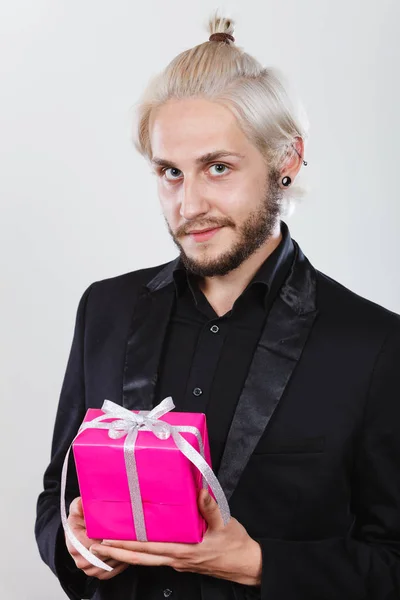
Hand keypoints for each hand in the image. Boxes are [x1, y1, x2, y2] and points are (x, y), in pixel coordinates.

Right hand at [65, 496, 128, 579]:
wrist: (76, 533)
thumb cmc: (79, 519)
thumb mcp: (77, 508)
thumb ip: (79, 505)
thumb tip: (83, 502)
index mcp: (75, 543)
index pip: (94, 543)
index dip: (108, 537)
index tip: (119, 530)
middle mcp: (81, 559)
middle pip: (104, 555)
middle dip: (117, 546)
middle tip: (131, 537)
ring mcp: (89, 569)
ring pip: (110, 564)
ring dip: (122, 555)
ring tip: (132, 543)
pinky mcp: (97, 573)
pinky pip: (112, 571)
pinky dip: (121, 563)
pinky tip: (128, 552)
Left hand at [89, 489, 261, 585]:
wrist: (246, 564)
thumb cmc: (234, 544)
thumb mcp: (225, 522)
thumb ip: (210, 507)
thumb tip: (199, 491)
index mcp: (183, 550)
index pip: (148, 549)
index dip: (126, 545)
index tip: (108, 539)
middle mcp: (176, 558)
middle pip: (141, 559)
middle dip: (117, 553)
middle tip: (96, 546)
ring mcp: (178, 562)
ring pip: (147, 560)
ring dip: (127, 554)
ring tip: (109, 546)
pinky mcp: (182, 560)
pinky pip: (158, 557)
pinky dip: (143, 553)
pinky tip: (138, 545)